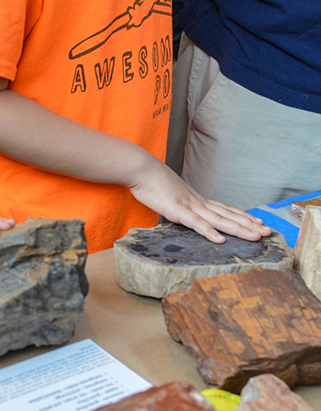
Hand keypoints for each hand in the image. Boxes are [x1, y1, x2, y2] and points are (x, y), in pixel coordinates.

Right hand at [128, 164, 270, 243]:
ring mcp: (189, 206)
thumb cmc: (152, 182)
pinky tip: (220, 240)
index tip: (258, 222)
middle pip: (228, 215)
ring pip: (219, 220)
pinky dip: (209, 232)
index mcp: (197, 200)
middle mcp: (198, 202)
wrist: (142, 170)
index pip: (225, 209)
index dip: (243, 216)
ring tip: (255, 236)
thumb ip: (179, 205)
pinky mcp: (177, 211)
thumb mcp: (170, 196)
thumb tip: (183, 211)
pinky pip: (196, 224)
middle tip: (268, 232)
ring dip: (238, 229)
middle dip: (249, 224)